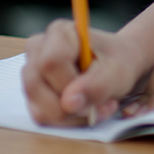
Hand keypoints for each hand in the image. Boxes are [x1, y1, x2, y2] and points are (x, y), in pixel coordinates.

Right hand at [21, 19, 148, 125]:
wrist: (120, 65)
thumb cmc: (119, 62)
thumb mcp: (118, 72)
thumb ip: (96, 86)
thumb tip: (69, 103)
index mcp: (60, 33)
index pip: (50, 63)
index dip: (70, 84)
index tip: (96, 92)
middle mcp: (39, 49)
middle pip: (36, 87)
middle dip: (71, 107)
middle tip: (101, 105)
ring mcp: (33, 72)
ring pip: (38, 108)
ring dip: (72, 116)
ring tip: (98, 107)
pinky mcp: (35, 92)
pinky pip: (42, 116)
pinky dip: (67, 120)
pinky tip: (87, 110)